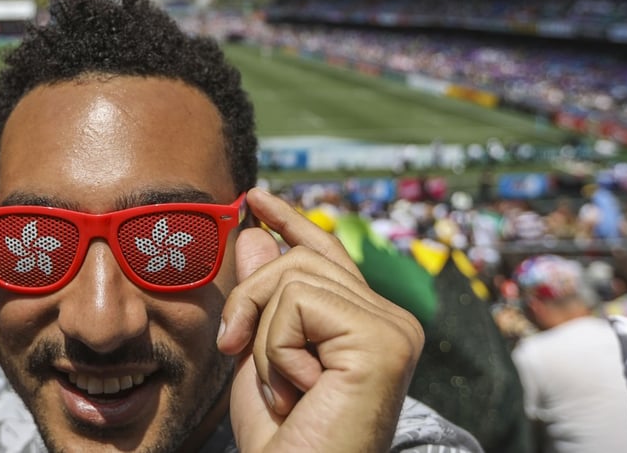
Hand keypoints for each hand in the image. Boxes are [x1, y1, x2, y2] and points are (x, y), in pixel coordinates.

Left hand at [218, 189, 423, 451]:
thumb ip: (262, 295)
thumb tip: (253, 233)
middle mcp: (390, 320)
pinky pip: (300, 302)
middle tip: (233, 348)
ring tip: (282, 386)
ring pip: (294, 276)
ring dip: (263, 335)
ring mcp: (393, 328)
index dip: (288, 222)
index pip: (324, 254)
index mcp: (364, 322)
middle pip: (297, 259)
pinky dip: (277, 347)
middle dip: (249, 303)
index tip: (255, 198)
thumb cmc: (279, 435)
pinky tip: (299, 389)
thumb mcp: (258, 352)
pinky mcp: (384, 340)